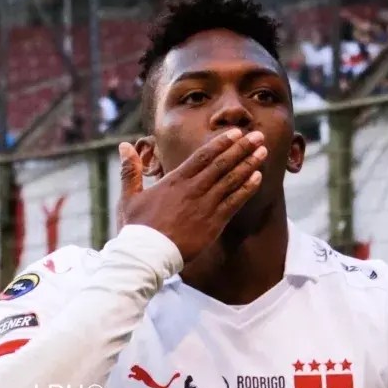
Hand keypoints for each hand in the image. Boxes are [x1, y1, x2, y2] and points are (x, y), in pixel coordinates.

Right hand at [117, 128, 266, 261]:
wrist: (147, 255)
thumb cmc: (137, 228)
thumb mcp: (129, 196)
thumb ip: (131, 170)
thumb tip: (124, 146)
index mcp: (175, 181)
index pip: (203, 156)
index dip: (221, 143)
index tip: (236, 133)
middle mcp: (193, 189)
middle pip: (222, 164)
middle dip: (242, 148)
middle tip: (258, 136)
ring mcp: (205, 205)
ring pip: (231, 180)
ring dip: (248, 164)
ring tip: (262, 151)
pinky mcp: (213, 223)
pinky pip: (234, 202)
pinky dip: (246, 189)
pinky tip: (258, 178)